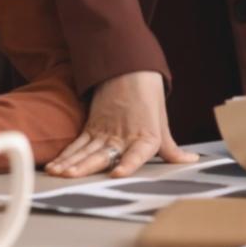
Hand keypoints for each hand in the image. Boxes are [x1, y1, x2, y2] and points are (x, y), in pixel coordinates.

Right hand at [45, 71, 198, 177]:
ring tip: (58, 173)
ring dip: (70, 163)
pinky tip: (55, 166)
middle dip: (85, 166)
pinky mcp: (92, 127)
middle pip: (102, 154)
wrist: (131, 69)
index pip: (137, 154)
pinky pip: (78, 144)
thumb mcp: (162, 124)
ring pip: (85, 150)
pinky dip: (66, 156)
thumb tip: (190, 160)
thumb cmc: (150, 98)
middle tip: (70, 176)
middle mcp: (124, 136)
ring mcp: (105, 132)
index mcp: (145, 137)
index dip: (128, 164)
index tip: (117, 174)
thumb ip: (170, 149)